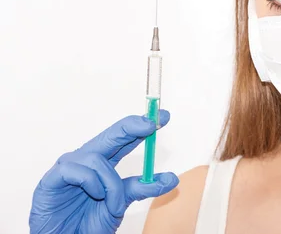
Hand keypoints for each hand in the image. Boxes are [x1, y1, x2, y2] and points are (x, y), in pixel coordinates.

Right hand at [29, 110, 178, 233]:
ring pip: (96, 159)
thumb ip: (142, 188)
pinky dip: (90, 182)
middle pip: (110, 135)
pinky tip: (94, 195)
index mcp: (104, 164)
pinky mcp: (51, 180)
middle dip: (131, 126)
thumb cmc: (87, 224)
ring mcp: (68, 168)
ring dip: (111, 183)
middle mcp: (86, 161)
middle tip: (150, 123)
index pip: (125, 139)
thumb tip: (171, 178)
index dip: (141, 125)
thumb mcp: (121, 203)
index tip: (163, 116)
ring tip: (114, 204)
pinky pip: (72, 169)